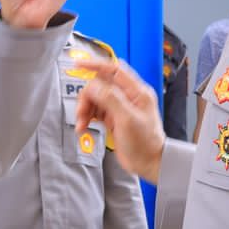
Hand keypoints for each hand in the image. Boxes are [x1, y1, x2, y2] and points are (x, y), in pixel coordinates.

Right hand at [75, 58, 164, 183]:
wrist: (149, 164)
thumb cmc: (146, 144)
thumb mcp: (128, 119)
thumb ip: (111, 99)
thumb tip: (94, 85)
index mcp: (136, 92)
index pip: (114, 69)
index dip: (96, 65)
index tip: (79, 64)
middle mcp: (127, 97)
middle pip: (99, 85)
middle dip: (87, 97)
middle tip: (82, 112)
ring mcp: (119, 108)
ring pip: (95, 99)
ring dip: (85, 109)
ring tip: (82, 124)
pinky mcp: (113, 119)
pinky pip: (95, 111)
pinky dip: (87, 118)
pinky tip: (84, 127)